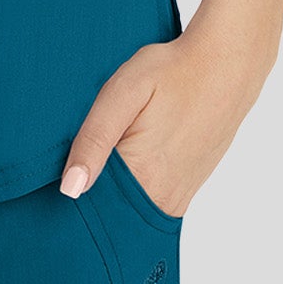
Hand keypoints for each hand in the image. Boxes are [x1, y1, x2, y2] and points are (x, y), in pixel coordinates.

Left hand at [56, 25, 272, 216]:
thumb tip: (70, 189)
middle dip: (91, 201)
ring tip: (103, 160)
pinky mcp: (190, 185)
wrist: (226, 65)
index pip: (94, 215)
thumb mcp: (123, 93)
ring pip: (134, 211)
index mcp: (143, 180)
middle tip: (77, 168)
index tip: (56, 186)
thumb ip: (94, 139)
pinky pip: (153, 200)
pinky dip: (136, 188)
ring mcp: (181, 195)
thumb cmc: (172, 72)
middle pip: (114, 218)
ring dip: (114, 195)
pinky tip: (129, 158)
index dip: (72, 200)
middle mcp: (165, 199)